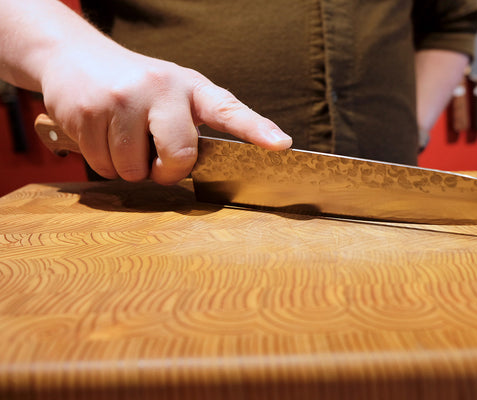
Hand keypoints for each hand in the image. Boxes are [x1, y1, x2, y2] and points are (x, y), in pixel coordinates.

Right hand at [41, 45, 291, 184]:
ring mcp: (122, 98)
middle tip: (157, 159)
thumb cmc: (138, 87)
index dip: (256, 130)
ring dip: (129, 167)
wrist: (75, 57)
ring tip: (124, 137)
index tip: (281, 145)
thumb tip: (210, 168)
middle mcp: (161, 88)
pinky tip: (102, 135)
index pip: (229, 110)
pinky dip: (103, 162)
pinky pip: (102, 166)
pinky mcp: (87, 112)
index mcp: (192, 88)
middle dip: (167, 171)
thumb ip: (194, 125)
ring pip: (134, 169)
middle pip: (179, 156)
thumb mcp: (174, 94)